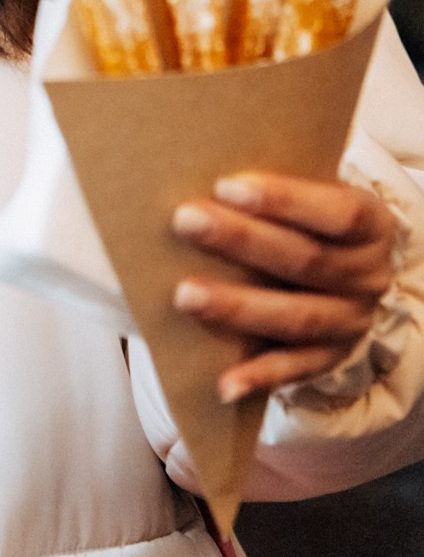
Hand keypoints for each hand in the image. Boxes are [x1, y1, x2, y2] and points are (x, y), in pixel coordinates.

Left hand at [170, 173, 396, 403]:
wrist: (342, 265)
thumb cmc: (306, 219)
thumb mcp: (309, 197)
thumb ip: (271, 193)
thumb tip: (199, 174)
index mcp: (371, 226)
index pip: (336, 212)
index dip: (284, 199)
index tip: (224, 186)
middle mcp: (369, 276)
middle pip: (305, 261)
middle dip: (242, 241)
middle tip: (185, 221)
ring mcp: (353, 322)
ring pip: (297, 318)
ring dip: (239, 307)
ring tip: (185, 295)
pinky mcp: (330, 358)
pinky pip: (296, 370)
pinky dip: (260, 376)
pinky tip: (223, 382)